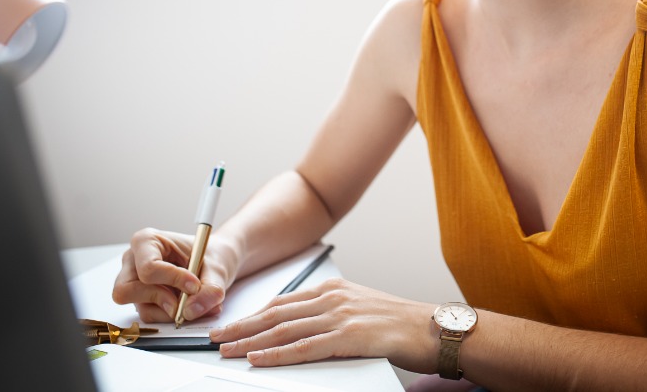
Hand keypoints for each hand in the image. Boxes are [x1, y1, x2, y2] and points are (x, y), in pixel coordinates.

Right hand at [111, 227, 238, 323]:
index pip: (148, 267)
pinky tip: (188, 306)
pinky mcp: (140, 299)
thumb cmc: (209, 256)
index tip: (194, 285)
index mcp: (147, 241)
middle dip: (160, 298)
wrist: (213, 263)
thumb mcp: (217, 268)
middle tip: (186, 301)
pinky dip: (171, 315)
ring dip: (169, 310)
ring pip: (140, 307)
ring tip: (193, 302)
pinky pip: (149, 316)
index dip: (172, 279)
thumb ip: (209, 289)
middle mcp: (134, 261)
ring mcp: (134, 282)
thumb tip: (191, 311)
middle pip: (128, 289)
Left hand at [210, 278, 435, 370]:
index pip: (283, 302)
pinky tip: (258, 359)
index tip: (231, 324)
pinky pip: (304, 348)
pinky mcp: (349, 336)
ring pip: (283, 330)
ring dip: (250, 341)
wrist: (432, 329)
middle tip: (215, 337)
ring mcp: (340, 316)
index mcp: (334, 289)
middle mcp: (333, 297)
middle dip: (242, 326)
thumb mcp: (360, 309)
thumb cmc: (399, 324)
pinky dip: (276, 354)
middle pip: (276, 314)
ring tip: (226, 350)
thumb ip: (331, 313)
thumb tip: (302, 328)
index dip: (253, 315)